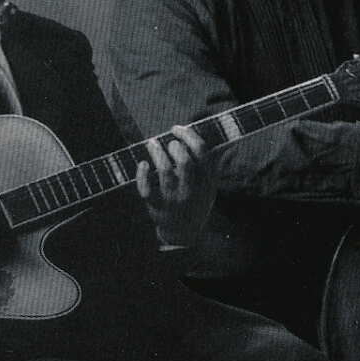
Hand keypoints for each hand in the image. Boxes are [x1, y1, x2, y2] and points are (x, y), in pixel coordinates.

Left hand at [135, 126, 213, 247]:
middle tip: (169, 141)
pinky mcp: (157, 205)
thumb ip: (212, 163)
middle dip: (175, 145)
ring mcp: (174, 198)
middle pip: (185, 162)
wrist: (186, 231)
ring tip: (152, 144)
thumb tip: (217, 136)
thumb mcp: (210, 184)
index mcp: (207, 180)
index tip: (179, 129)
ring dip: (156, 153)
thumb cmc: (197, 199)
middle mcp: (192, 189)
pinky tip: (143, 164)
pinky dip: (142, 174)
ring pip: (164, 171)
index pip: (202, 152)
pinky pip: (147, 189)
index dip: (189, 135)